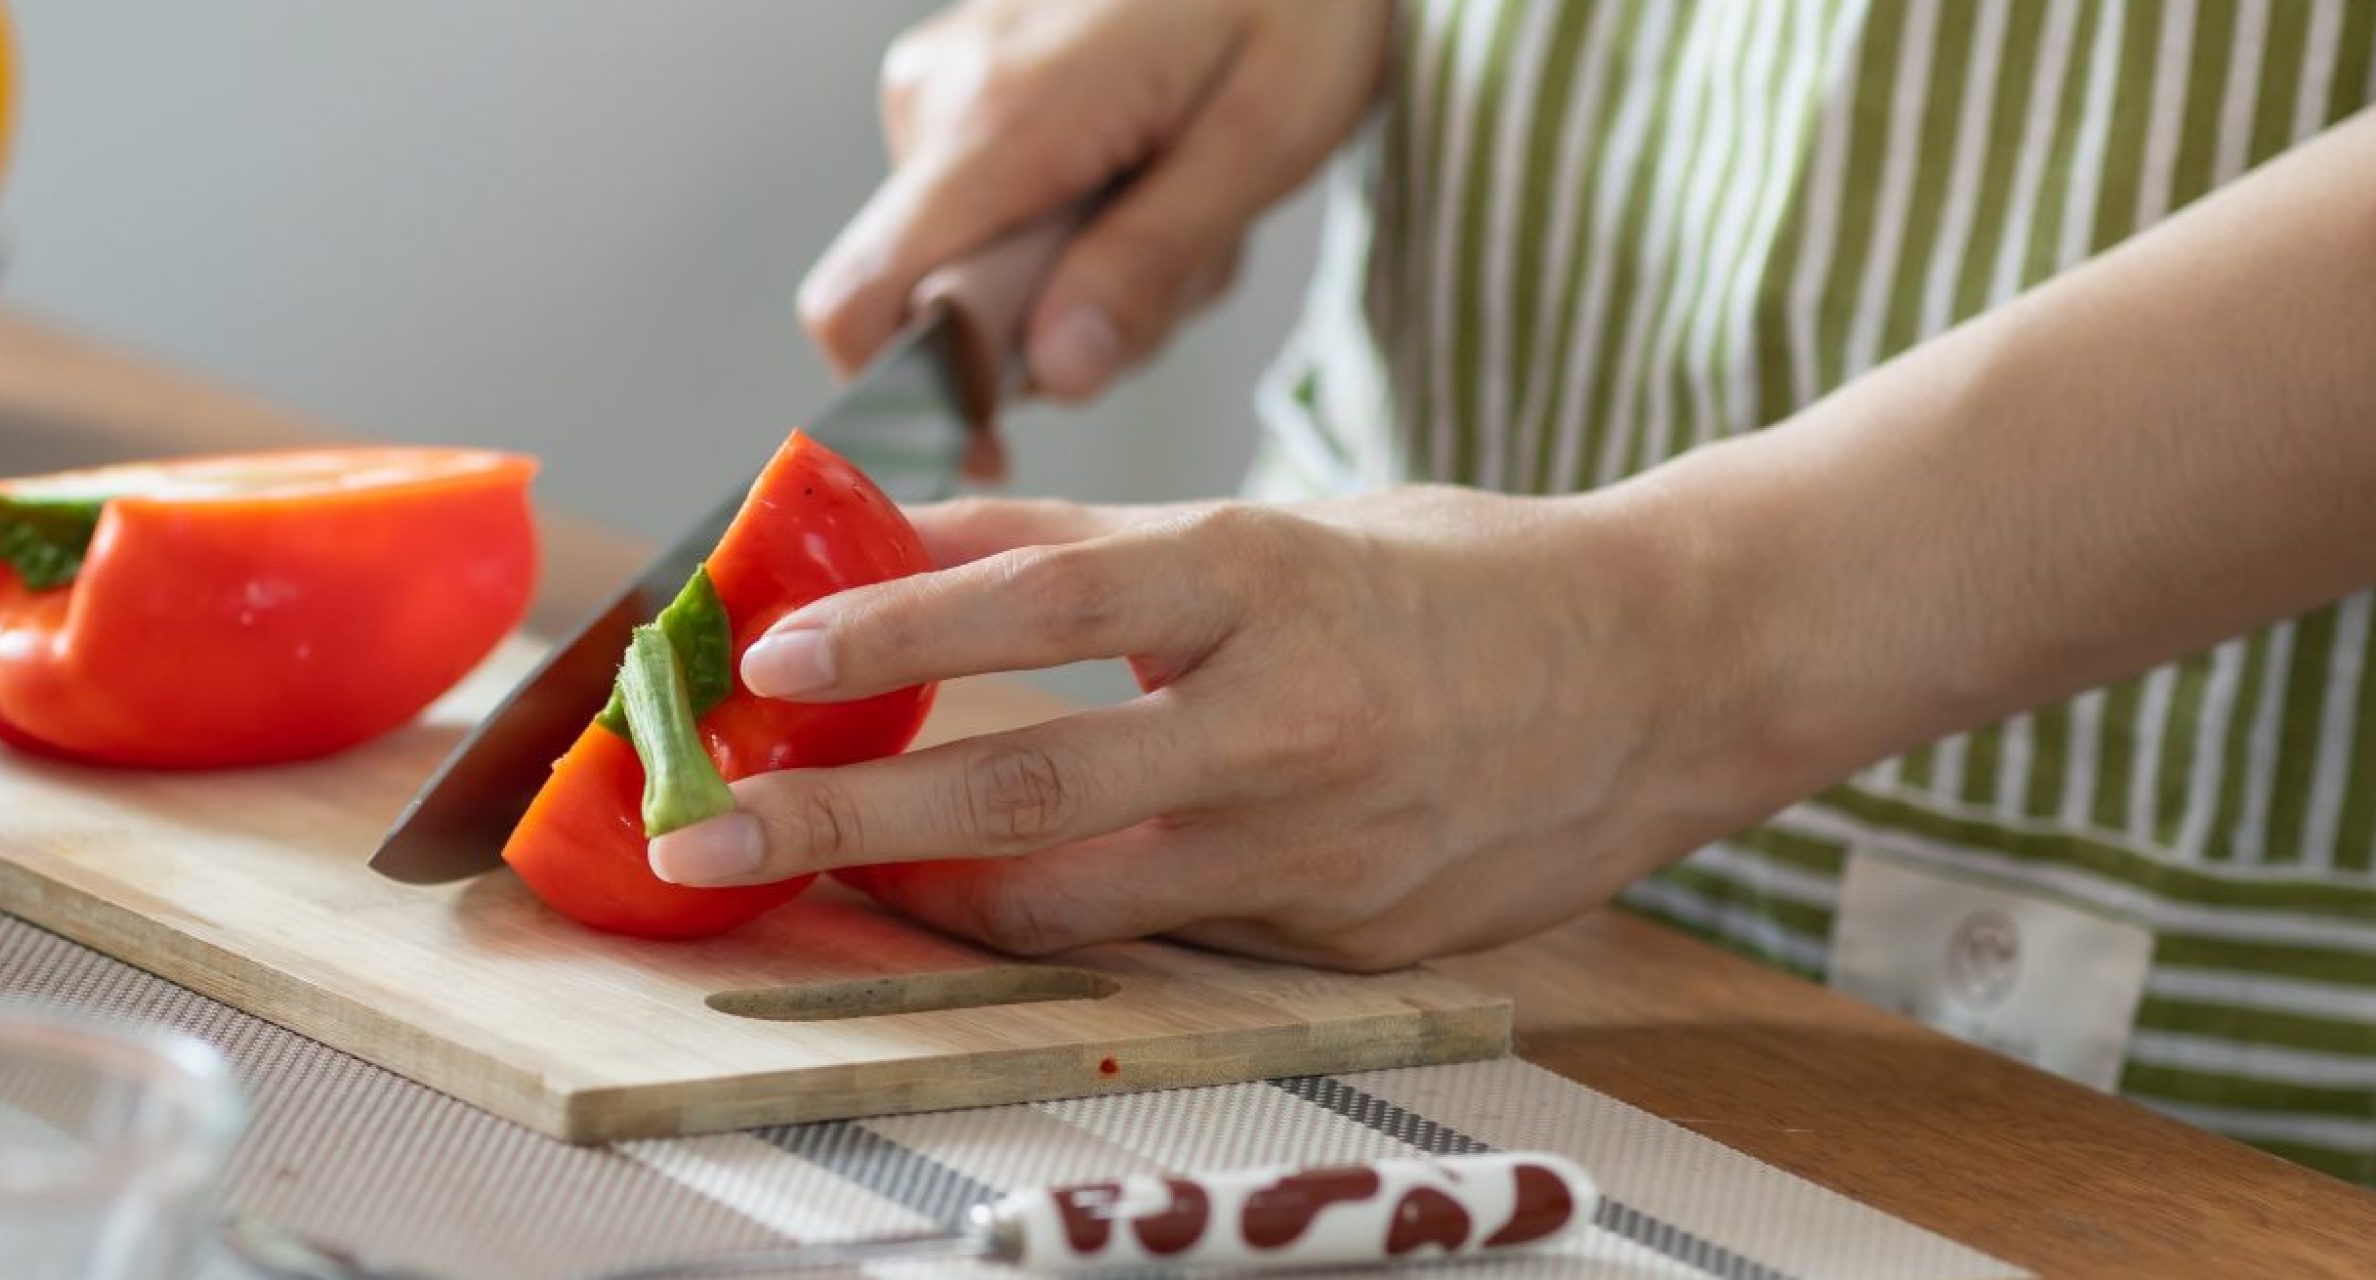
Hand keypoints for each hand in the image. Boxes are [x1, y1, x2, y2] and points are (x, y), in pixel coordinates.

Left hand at [638, 490, 1813, 969]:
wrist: (1668, 673)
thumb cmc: (1446, 583)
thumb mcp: (1266, 531)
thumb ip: (1080, 554)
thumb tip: (884, 542)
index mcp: (1261, 582)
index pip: (1041, 603)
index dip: (893, 630)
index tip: (763, 662)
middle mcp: (1281, 723)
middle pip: (1021, 786)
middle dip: (840, 823)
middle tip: (706, 840)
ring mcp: (1314, 851)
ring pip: (1074, 905)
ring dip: (926, 896)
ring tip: (818, 876)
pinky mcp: (1342, 941)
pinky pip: (1164, 941)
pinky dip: (1062, 923)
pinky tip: (988, 906)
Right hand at [798, 0, 1387, 403]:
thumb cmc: (1294, 5)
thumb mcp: (1265, 141)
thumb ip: (1153, 263)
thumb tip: (1053, 375)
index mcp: (1000, 114)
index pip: (860, 300)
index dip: (906, 398)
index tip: (999, 440)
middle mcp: (940, 93)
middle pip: (930, 297)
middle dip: (1051, 327)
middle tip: (1178, 266)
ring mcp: (941, 84)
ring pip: (966, 262)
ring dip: (1079, 277)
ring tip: (1180, 198)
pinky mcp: (958, 88)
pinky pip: (984, 212)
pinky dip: (1072, 229)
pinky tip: (1147, 171)